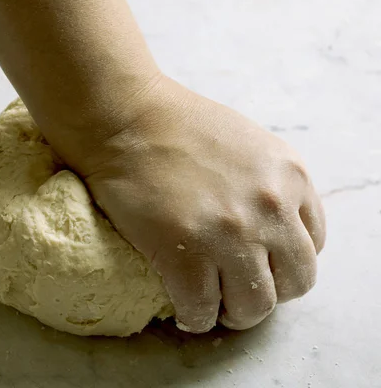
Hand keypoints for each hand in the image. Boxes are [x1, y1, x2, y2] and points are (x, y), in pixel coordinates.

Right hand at [69, 75, 325, 331]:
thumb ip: (269, 183)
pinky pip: (201, 310)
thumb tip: (266, 224)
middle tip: (239, 290)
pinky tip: (184, 310)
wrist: (124, 119)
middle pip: (294, 283)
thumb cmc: (176, 124)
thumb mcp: (248, 143)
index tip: (261, 265)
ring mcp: (230, 235)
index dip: (284, 261)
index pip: (312, 245)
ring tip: (213, 304)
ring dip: (235, 313)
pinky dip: (195, 317)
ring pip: (254, 307)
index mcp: (290, 177)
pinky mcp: (185, 256)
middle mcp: (270, 208)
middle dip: (268, 292)